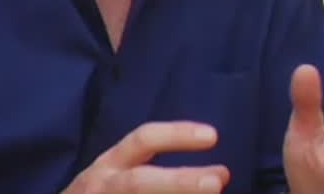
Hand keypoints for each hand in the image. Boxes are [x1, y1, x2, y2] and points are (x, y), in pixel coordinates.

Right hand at [64, 121, 230, 192]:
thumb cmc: (102, 193)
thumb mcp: (122, 175)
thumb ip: (167, 176)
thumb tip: (221, 176)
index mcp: (110, 165)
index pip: (143, 140)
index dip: (177, 135)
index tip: (213, 136)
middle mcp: (103, 185)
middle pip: (139, 182)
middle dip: (178, 181)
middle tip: (216, 183)